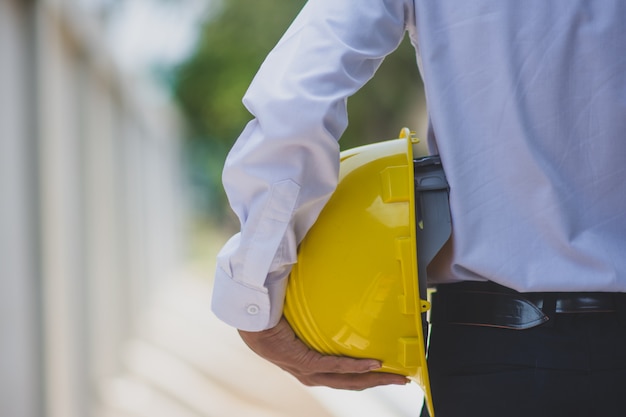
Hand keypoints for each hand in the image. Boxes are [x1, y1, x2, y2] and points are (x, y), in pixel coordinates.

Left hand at [238, 316, 408, 389]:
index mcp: (307, 364)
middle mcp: (306, 373)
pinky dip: (354, 367)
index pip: (340, 375)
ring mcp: (304, 370)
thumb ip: (319, 308)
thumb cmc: (270, 311)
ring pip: (344, 380)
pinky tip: (374, 365)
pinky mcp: (301, 362)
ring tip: (395, 375)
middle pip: (348, 383)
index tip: (386, 370)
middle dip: (378, 382)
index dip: (364, 376)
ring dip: (372, 379)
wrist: (247, 315)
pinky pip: (332, 366)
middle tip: (402, 377)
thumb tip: (338, 287)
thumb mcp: (302, 314)